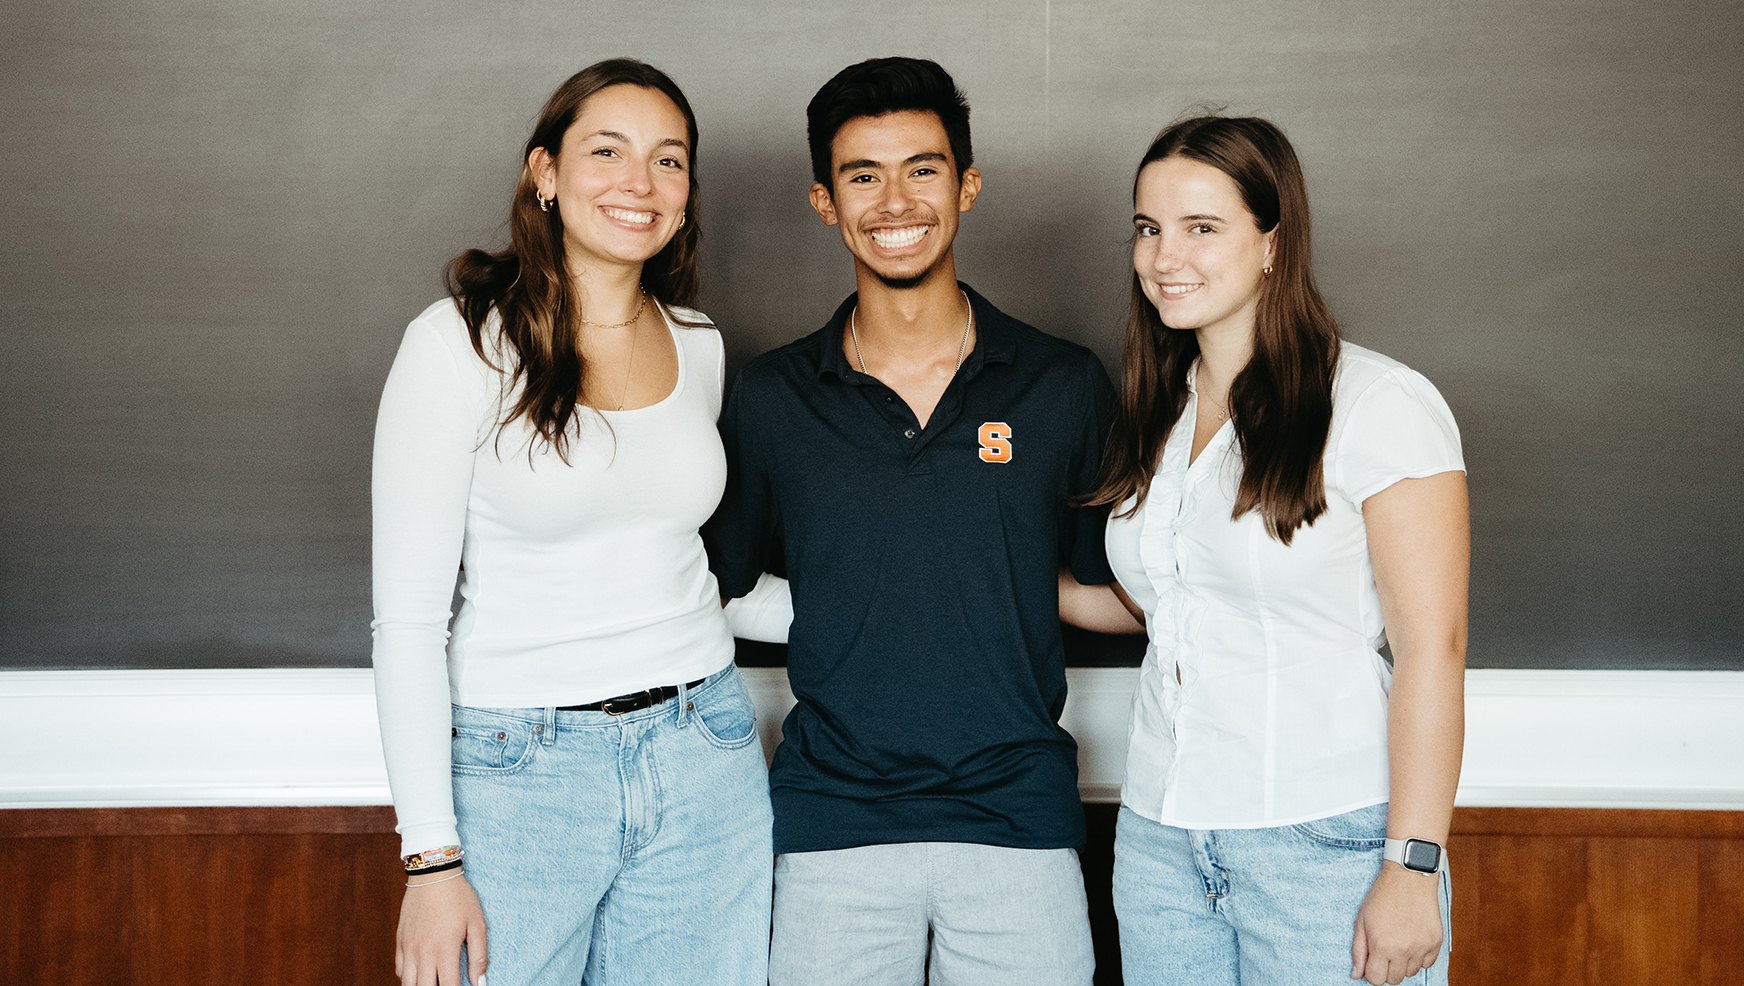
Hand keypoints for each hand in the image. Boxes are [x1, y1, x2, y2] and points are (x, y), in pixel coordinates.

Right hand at [396, 870, 487, 985]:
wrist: (432, 874)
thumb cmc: (458, 897)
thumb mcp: (477, 923)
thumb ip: (479, 955)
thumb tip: (480, 982)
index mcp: (445, 950)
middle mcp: (423, 953)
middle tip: (446, 984)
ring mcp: (408, 948)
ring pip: (407, 984)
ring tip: (433, 982)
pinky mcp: (400, 941)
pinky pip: (399, 970)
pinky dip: (408, 977)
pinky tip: (420, 974)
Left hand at [1351, 863, 1442, 983]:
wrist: (1408, 878)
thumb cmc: (1382, 896)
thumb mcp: (1361, 921)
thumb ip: (1359, 951)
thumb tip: (1356, 975)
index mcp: (1382, 946)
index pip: (1376, 979)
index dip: (1372, 972)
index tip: (1372, 961)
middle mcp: (1403, 950)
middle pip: (1394, 979)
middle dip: (1387, 969)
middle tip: (1385, 951)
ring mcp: (1422, 947)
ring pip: (1411, 972)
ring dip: (1403, 963)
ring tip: (1398, 942)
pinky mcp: (1435, 942)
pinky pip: (1427, 963)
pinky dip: (1419, 957)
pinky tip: (1412, 941)